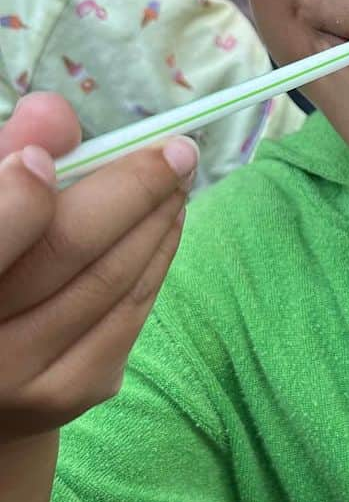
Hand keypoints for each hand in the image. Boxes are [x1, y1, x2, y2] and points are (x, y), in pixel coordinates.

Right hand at [0, 97, 198, 441]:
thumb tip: (55, 111)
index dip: (15, 203)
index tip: (45, 161)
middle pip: (67, 251)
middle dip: (133, 190)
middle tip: (177, 148)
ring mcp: (24, 380)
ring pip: (113, 279)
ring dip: (157, 217)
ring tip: (178, 176)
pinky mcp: (74, 390)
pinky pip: (133, 309)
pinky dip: (157, 255)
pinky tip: (167, 219)